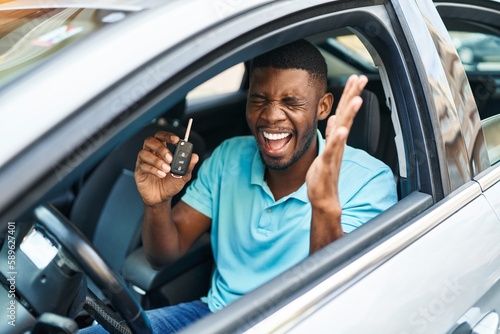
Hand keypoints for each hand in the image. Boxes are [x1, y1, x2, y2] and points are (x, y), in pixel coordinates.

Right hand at [135, 131, 198, 205]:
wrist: (162, 198)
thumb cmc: (170, 184)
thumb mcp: (183, 176)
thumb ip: (188, 166)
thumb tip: (195, 156)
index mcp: (162, 151)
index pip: (161, 136)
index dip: (167, 136)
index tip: (176, 140)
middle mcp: (151, 154)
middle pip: (150, 141)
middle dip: (161, 148)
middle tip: (170, 158)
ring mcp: (143, 162)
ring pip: (144, 153)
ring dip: (157, 161)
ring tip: (167, 170)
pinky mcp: (139, 172)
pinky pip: (143, 166)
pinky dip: (153, 169)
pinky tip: (161, 175)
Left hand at [306, 74, 367, 210]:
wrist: (324, 196)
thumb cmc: (324, 174)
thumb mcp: (327, 149)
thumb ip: (332, 134)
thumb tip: (334, 119)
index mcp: (337, 138)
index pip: (343, 111)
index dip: (349, 94)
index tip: (356, 78)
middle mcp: (338, 142)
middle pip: (346, 115)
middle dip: (353, 96)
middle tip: (361, 78)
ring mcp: (334, 152)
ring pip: (343, 129)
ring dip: (350, 114)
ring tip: (357, 99)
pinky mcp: (327, 163)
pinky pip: (332, 149)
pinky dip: (338, 138)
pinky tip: (342, 129)